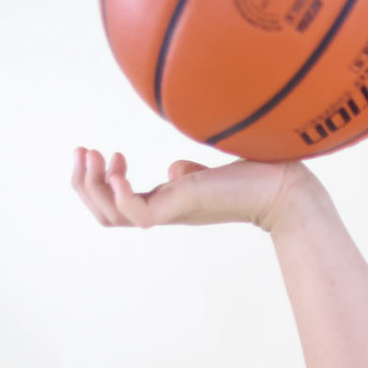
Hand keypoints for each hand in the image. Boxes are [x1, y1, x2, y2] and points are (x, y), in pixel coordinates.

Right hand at [71, 146, 313, 232]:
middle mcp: (164, 211)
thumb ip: (189, 175)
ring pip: (112, 216)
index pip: (116, 207)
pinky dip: (119, 195)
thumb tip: (175, 169)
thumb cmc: (254, 177)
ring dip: (93, 186)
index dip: (100, 184)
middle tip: (84, 151)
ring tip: (95, 154)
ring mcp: (171, 211)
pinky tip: (118, 171)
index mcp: (166, 204)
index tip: (108, 153)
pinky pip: (136, 214)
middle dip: (83, 184)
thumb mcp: (210, 175)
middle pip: (104, 215)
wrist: (284, 185)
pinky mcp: (182, 206)